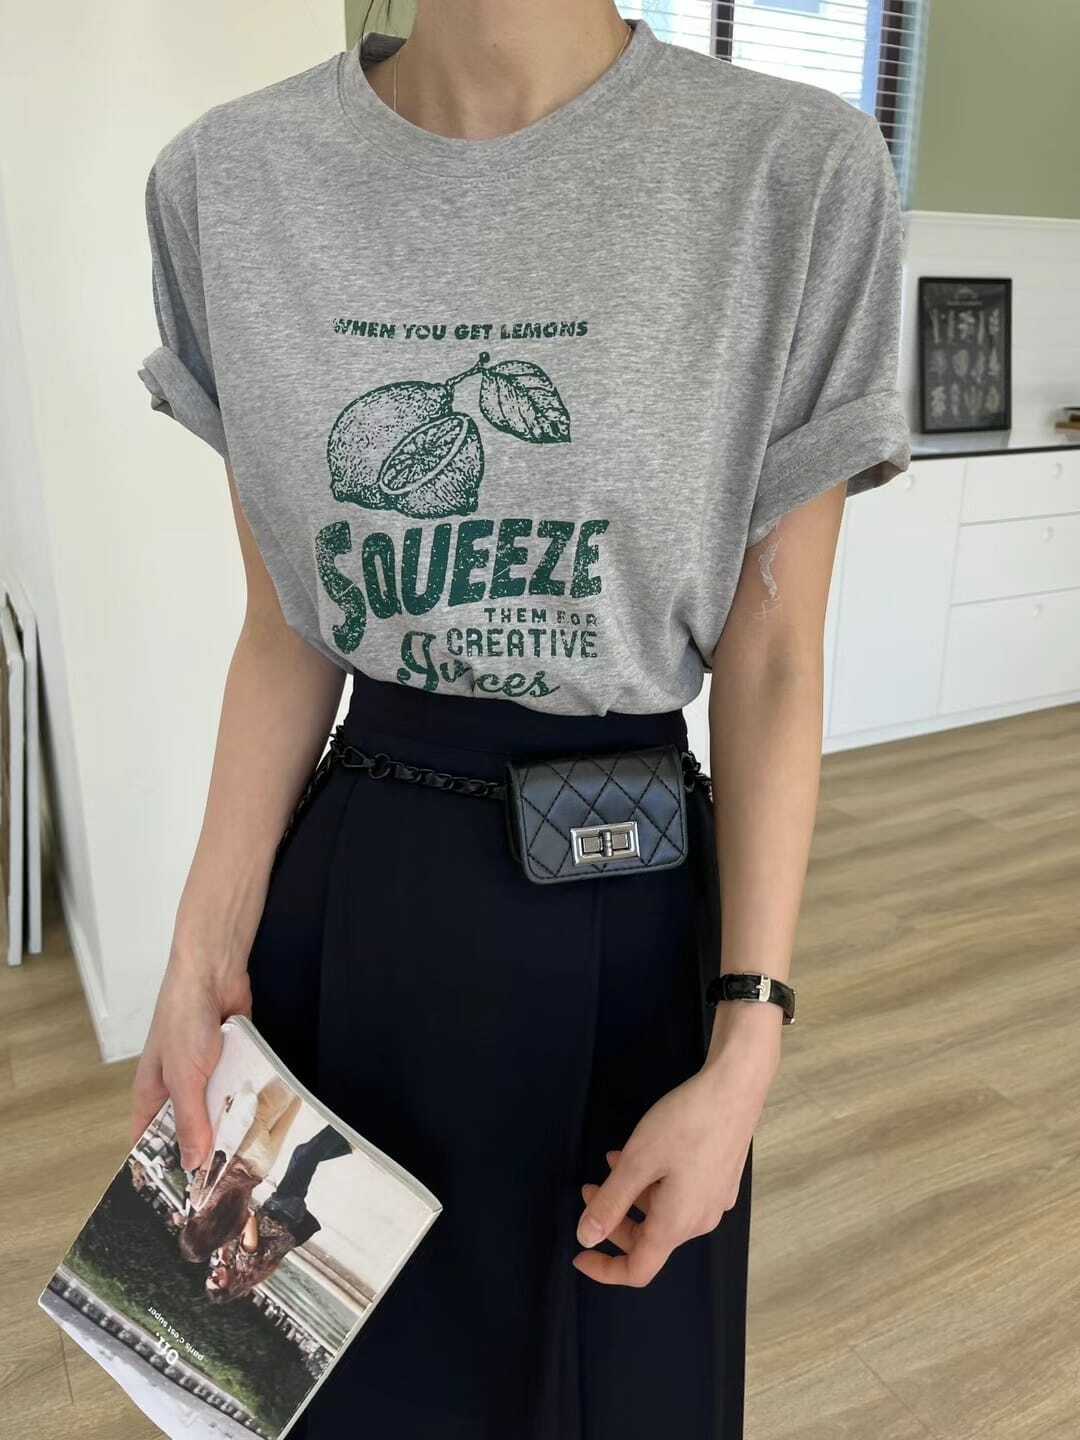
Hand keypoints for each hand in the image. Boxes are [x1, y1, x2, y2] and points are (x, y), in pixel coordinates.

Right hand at [131, 947, 251, 1170]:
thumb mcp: (184, 1079)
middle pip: (190, 1131)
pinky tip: (263, 1122)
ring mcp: (205, 1075)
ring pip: (219, 1114)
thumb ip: (190, 1121)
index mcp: (152, 1095)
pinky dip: (247, 1103)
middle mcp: (178, 1088)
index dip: (162, 1169)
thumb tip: (192, 1163)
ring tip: (250, 1161)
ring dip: (232, 1128)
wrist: (214, 973)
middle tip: (225, 1186)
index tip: (180, 1199)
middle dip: (206, 1153)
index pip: (151, 1142)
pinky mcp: (231, 1062)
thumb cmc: (183, 1017)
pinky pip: (239, 1092)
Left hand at [572, 1005, 779, 1286]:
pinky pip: (681, 1195)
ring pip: (664, 1214)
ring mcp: (715, 1200)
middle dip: (614, 1222)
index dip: (606, 1269)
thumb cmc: (685, 1124)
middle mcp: (699, 1220)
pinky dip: (655, 1184)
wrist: (735, 1088)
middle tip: (587, 1190)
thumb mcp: (637, 1162)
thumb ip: (610, 1203)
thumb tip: (586, 1238)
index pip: (639, 1269)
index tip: (580, 1254)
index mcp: (677, 1224)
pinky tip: (644, 1152)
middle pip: (650, 1240)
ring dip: (633, 1197)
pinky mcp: (721, 1178)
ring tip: (611, 1162)